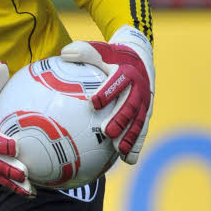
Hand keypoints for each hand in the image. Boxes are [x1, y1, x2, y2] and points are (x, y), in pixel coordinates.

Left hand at [61, 25, 153, 163]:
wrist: (140, 58)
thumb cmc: (113, 56)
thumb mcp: (101, 50)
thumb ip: (84, 51)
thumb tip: (64, 53)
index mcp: (127, 72)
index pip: (118, 82)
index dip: (107, 92)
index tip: (94, 102)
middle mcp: (139, 88)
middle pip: (130, 106)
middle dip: (120, 120)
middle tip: (107, 132)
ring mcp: (144, 103)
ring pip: (138, 122)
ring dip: (130, 137)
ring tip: (120, 152)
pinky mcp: (146, 114)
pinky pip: (142, 131)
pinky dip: (136, 145)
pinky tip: (128, 160)